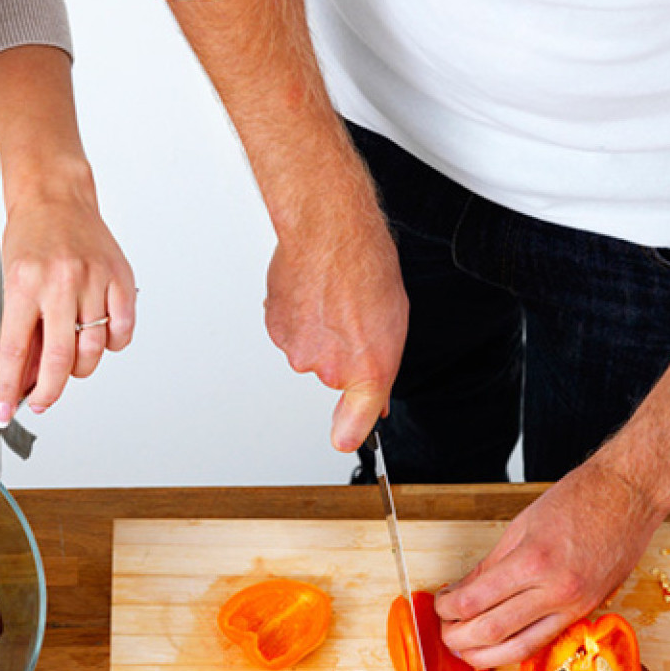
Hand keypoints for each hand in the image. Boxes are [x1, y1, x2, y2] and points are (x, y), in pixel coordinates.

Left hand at [0, 178, 135, 422]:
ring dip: (80, 367)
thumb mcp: (13, 285)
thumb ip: (23, 334)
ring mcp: (94, 279)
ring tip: (71, 355)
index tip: (3, 414)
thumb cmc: (31, 240)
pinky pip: (123, 332)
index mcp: (24, 284)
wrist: (56, 196)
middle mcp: (60, 282)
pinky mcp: (120, 277)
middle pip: (58, 359)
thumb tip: (25, 383)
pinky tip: (100, 335)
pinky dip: (112, 344)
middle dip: (49, 392)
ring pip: (93, 351)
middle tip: (42, 400)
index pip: (14, 351)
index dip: (9, 390)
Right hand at [263, 170, 406, 450]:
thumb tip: (375, 399)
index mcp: (367, 367)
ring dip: (317, 332)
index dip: (350, 431)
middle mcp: (329, 367)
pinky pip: (288, 333)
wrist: (328, 233)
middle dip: (340, 352)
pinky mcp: (276, 331)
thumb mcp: (393, 321)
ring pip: (308, 352)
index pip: (357, 421)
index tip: (344, 438)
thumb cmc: (365, 267)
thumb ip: (380, 367)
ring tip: (331, 298)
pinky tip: (311, 293)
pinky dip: (297, 318)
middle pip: (332, 374)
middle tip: (352, 317)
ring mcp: (298, 351)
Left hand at [432, 457, 665, 667]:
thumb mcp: (521, 526)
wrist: (629, 496)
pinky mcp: (588, 611)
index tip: (440, 606)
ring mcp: (575, 605)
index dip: (448, 609)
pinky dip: (517, 647)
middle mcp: (555, 590)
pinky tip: (499, 645)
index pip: (475, 600)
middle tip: (445, 632)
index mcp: (532, 561)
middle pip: (493, 630)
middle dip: (459, 637)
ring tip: (465, 648)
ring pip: (521, 647)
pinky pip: (546, 640)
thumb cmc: (578, 500)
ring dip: (486, 655)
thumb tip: (462, 591)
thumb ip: (489, 565)